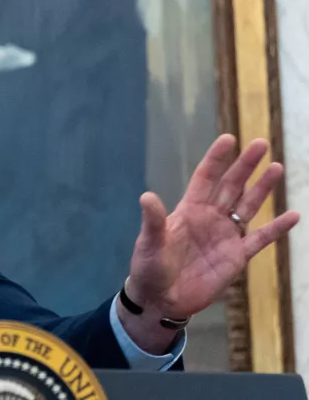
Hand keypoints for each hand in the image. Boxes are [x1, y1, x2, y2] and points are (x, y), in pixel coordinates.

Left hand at [117, 134, 299, 353]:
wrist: (161, 299)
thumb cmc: (149, 269)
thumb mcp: (149, 244)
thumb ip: (153, 221)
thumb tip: (146, 196)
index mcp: (188, 210)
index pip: (205, 179)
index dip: (216, 159)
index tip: (228, 139)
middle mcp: (210, 218)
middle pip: (231, 186)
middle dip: (245, 166)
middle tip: (260, 144)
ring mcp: (225, 236)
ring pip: (248, 206)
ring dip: (262, 188)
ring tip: (276, 168)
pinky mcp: (237, 257)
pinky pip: (260, 239)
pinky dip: (276, 228)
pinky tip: (293, 215)